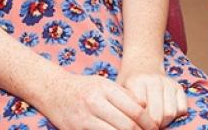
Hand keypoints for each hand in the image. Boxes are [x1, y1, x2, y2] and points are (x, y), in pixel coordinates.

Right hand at [39, 73, 156, 129]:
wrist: (52, 90)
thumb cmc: (83, 87)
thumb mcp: (104, 83)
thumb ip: (124, 94)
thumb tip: (145, 107)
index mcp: (105, 89)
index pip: (135, 110)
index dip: (149, 122)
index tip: (155, 128)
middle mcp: (95, 103)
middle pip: (127, 125)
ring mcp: (85, 118)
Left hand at [118, 71, 187, 127]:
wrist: (142, 62)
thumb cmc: (129, 80)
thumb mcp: (120, 88)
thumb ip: (124, 103)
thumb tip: (126, 123)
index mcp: (136, 81)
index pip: (140, 110)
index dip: (138, 122)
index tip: (136, 124)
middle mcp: (154, 81)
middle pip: (157, 115)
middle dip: (152, 126)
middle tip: (147, 127)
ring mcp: (168, 83)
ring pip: (171, 113)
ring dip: (164, 122)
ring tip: (156, 122)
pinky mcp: (178, 87)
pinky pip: (182, 109)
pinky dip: (176, 115)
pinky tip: (165, 113)